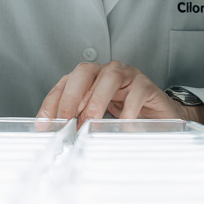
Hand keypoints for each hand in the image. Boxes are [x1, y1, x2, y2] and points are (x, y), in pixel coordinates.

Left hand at [37, 60, 203, 127]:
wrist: (159, 114)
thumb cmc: (127, 112)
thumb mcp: (98, 115)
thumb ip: (79, 117)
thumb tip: (57, 132)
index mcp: (91, 77)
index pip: (65, 83)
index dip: (52, 102)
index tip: (45, 123)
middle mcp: (107, 71)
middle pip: (84, 72)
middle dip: (71, 97)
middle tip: (66, 121)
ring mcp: (127, 75)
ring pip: (109, 78)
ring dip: (96, 102)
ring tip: (90, 123)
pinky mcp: (146, 85)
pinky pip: (135, 94)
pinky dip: (127, 111)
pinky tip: (122, 126)